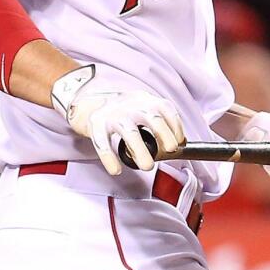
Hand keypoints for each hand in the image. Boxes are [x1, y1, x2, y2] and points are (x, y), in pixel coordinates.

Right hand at [52, 66, 185, 175]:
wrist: (88, 102)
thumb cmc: (122, 111)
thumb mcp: (141, 107)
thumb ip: (159, 121)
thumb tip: (182, 142)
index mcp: (144, 100)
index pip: (165, 109)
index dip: (175, 126)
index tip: (179, 143)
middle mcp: (131, 105)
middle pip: (152, 119)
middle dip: (164, 136)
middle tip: (171, 152)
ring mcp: (113, 114)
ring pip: (130, 132)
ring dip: (140, 150)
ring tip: (148, 166)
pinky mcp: (96, 124)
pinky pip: (103, 143)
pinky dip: (110, 158)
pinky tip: (116, 169)